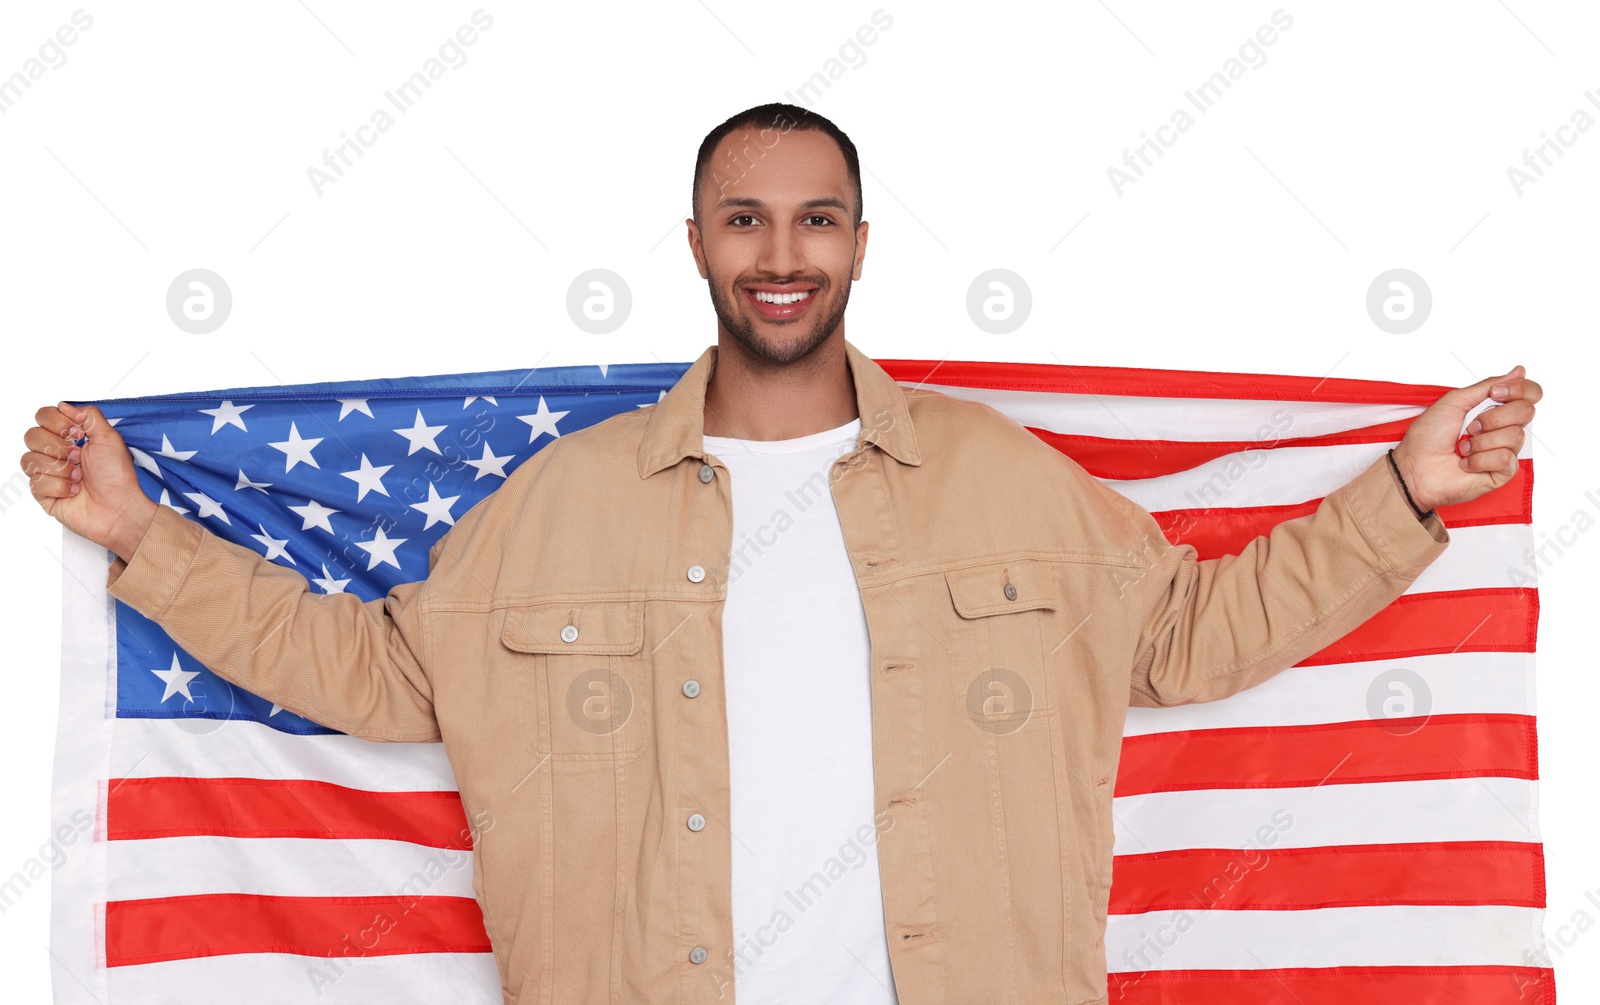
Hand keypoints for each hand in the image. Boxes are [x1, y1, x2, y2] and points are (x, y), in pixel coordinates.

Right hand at [20, 402, 157, 561]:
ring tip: (79, 476)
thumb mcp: (109, 438)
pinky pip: (35, 482)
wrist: (120, 508)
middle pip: (31, 436)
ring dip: (60, 468)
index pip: (43, 416)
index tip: (78, 434)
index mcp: (70, 437)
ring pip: (29, 459)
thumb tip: (65, 406)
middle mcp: (56, 453)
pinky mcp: (43, 493)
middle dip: (58, 447)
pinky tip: (74, 491)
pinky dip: (59, 486)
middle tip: (79, 457)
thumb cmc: (118, 476)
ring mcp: (47, 473)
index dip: (56, 423)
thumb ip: (88, 416)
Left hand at [1392, 365, 1540, 512]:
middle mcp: (1504, 428)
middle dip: (1492, 417)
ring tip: (1461, 448)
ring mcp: (1505, 450)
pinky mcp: (1502, 472)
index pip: (1530, 394)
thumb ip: (1487, 386)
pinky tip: (1465, 463)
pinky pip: (1506, 458)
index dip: (1520, 389)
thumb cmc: (1428, 435)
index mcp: (1495, 409)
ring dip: (1480, 441)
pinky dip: (1479, 459)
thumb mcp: (1455, 402)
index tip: (1495, 393)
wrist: (1414, 466)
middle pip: (1526, 412)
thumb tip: (1519, 370)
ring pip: (1515, 436)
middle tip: (1469, 427)